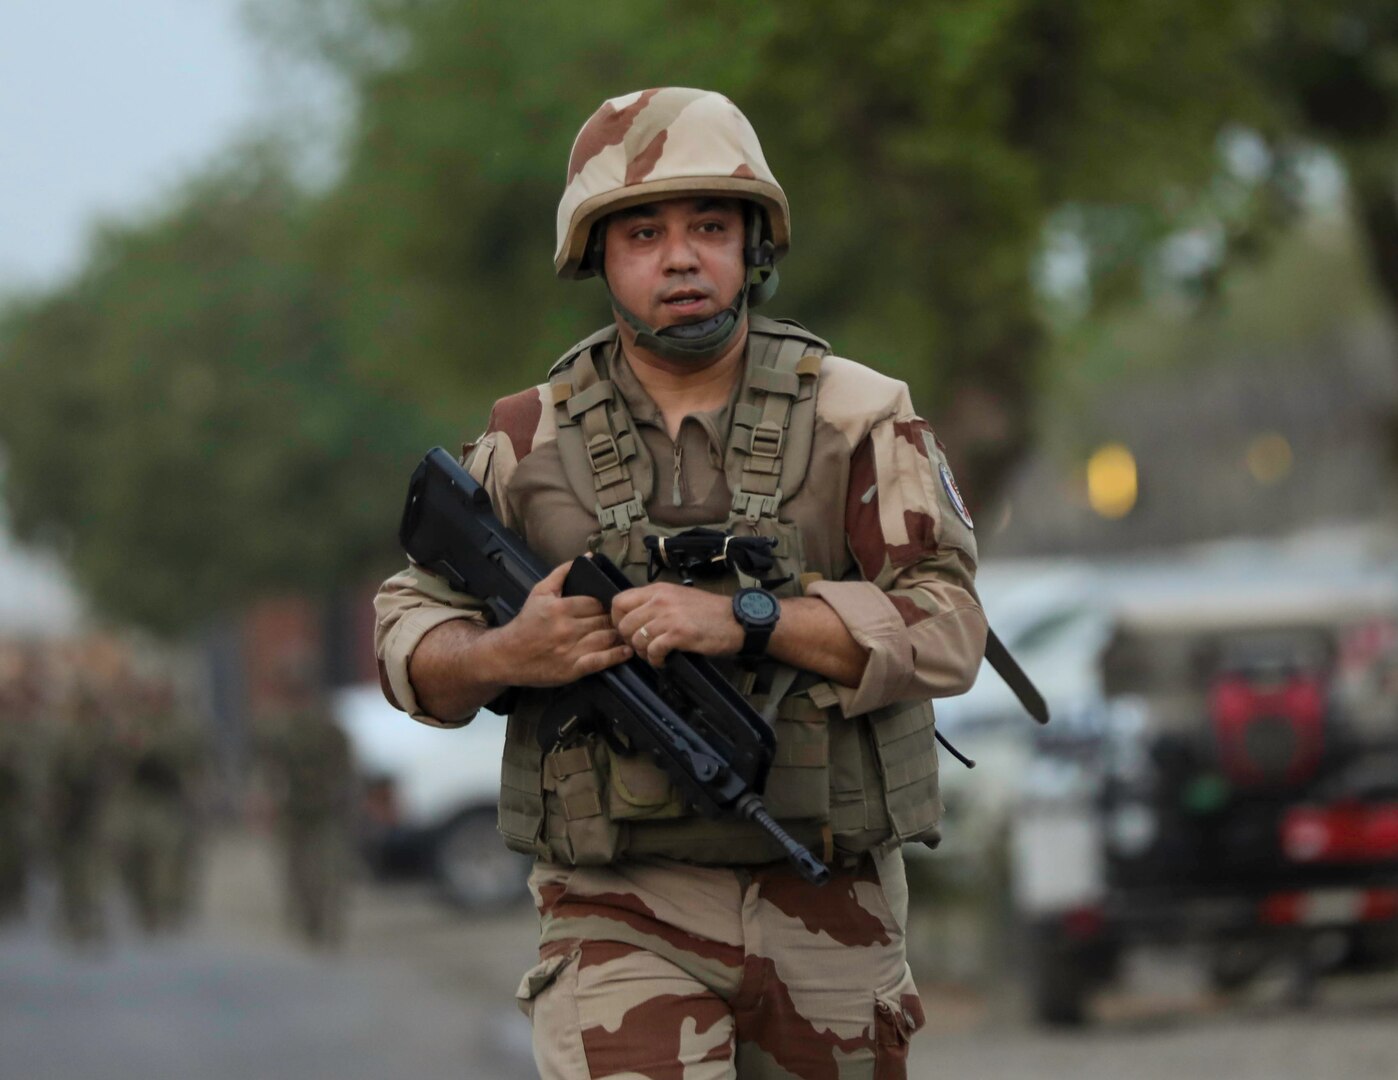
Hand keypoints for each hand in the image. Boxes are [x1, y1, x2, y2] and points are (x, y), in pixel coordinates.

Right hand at [489, 562, 632, 685]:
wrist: (506, 655)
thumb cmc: (526, 623)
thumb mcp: (540, 592)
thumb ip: (563, 572)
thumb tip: (587, 556)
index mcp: (559, 608)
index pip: (596, 603)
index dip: (605, 605)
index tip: (609, 608)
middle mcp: (566, 629)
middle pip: (604, 620)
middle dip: (613, 620)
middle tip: (622, 621)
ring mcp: (570, 650)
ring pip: (606, 638)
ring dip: (619, 635)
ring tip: (627, 633)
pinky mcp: (573, 669)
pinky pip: (601, 660)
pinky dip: (617, 656)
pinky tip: (627, 651)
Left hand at [611, 583, 744, 666]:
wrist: (737, 619)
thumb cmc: (709, 612)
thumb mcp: (678, 598)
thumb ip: (655, 604)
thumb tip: (634, 619)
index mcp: (657, 590)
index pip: (618, 601)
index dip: (617, 620)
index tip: (628, 631)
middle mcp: (659, 600)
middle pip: (623, 624)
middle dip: (629, 641)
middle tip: (642, 647)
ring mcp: (669, 617)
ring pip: (636, 639)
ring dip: (643, 652)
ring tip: (655, 655)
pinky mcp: (679, 634)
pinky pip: (653, 651)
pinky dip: (655, 660)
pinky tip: (664, 660)